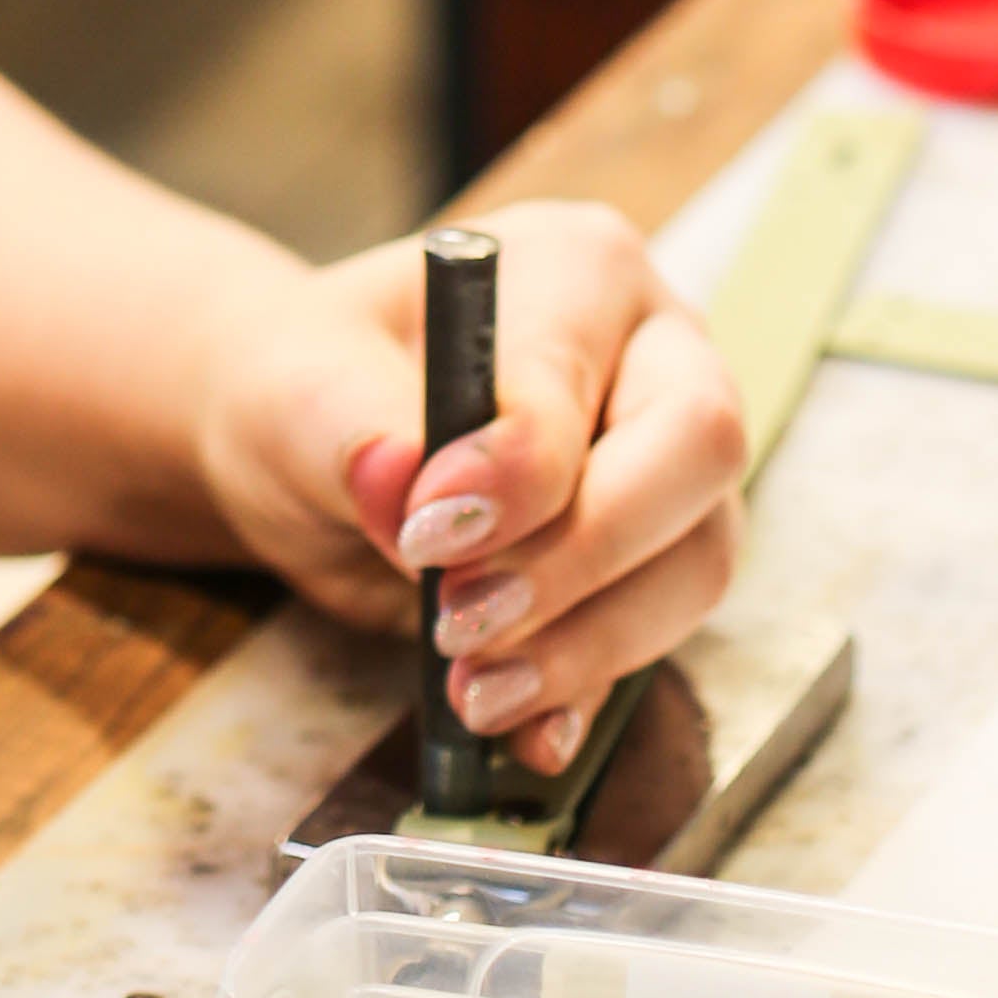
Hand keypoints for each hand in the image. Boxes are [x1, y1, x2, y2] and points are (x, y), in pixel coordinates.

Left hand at [192, 202, 746, 780]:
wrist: (307, 447)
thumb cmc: (315, 381)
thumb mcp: (300, 388)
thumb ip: (349, 429)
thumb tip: (394, 483)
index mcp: (576, 269)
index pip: (584, 377)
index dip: (517, 471)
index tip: (425, 535)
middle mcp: (653, 353)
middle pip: (694, 454)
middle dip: (582, 558)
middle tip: (462, 622)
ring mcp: (671, 463)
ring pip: (697, 561)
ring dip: (587, 644)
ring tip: (471, 690)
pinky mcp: (657, 560)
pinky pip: (660, 636)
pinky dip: (589, 691)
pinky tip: (520, 729)